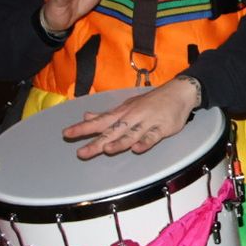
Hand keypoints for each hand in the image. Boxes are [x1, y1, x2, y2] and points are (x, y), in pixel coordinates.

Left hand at [61, 79, 197, 158]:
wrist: (178, 92)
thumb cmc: (150, 102)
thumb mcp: (127, 105)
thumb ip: (106, 115)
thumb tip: (86, 116)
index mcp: (122, 113)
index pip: (99, 121)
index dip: (83, 128)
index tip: (66, 134)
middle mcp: (132, 117)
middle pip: (112, 131)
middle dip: (96, 142)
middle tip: (81, 153)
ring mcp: (147, 122)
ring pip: (131, 134)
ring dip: (120, 142)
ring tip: (106, 149)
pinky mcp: (162, 128)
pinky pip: (153, 136)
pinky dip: (145, 142)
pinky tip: (137, 149)